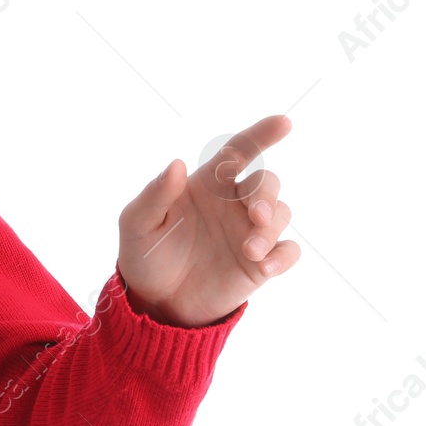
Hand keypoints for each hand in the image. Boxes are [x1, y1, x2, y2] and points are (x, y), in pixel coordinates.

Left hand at [117, 114, 299, 326]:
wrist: (154, 301)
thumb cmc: (145, 254)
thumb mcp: (137, 224)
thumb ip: (155, 194)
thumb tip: (178, 164)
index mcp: (208, 185)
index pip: (239, 151)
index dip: (261, 134)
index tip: (283, 123)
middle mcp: (233, 204)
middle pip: (266, 183)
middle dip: (266, 195)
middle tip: (256, 215)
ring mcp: (249, 233)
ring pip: (281, 214)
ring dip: (271, 228)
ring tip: (249, 251)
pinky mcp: (260, 263)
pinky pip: (288, 251)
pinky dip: (283, 256)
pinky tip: (266, 267)